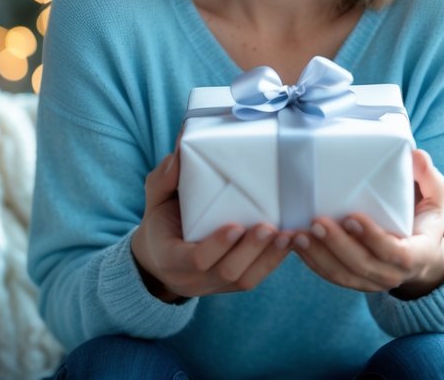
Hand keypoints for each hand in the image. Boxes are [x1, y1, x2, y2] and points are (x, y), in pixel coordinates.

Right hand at [130, 149, 292, 302]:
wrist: (158, 259)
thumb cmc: (160, 223)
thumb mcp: (154, 201)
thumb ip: (163, 180)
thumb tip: (178, 156)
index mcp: (170, 258)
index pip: (196, 260)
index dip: (217, 245)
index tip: (236, 226)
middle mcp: (192, 280)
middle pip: (227, 272)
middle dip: (251, 250)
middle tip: (269, 227)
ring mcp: (213, 286)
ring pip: (245, 279)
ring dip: (268, 257)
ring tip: (287, 234)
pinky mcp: (230, 287)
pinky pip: (254, 278)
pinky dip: (274, 260)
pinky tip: (288, 241)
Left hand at [291, 148, 443, 298]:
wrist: (420, 254)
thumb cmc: (424, 218)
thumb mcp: (435, 197)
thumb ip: (428, 177)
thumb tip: (416, 155)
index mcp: (417, 254)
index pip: (396, 253)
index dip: (373, 238)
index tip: (352, 217)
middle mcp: (394, 274)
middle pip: (363, 265)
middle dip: (337, 245)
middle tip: (317, 221)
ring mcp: (372, 281)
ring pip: (343, 274)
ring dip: (319, 255)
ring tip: (298, 235)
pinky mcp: (355, 280)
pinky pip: (331, 275)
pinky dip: (312, 262)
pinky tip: (296, 244)